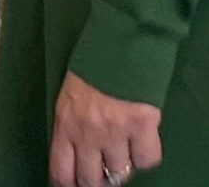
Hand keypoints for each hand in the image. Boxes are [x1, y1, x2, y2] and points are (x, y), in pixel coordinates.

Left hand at [52, 71, 161, 186]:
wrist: (124, 36)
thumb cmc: (96, 61)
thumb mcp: (71, 94)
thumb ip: (73, 123)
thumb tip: (82, 150)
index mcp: (65, 124)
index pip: (61, 172)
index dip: (70, 185)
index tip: (77, 185)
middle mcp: (87, 134)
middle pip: (91, 180)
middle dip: (99, 181)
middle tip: (106, 174)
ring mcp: (115, 131)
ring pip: (120, 173)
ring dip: (124, 167)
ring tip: (128, 152)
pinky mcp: (142, 124)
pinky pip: (147, 159)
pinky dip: (147, 156)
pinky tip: (145, 142)